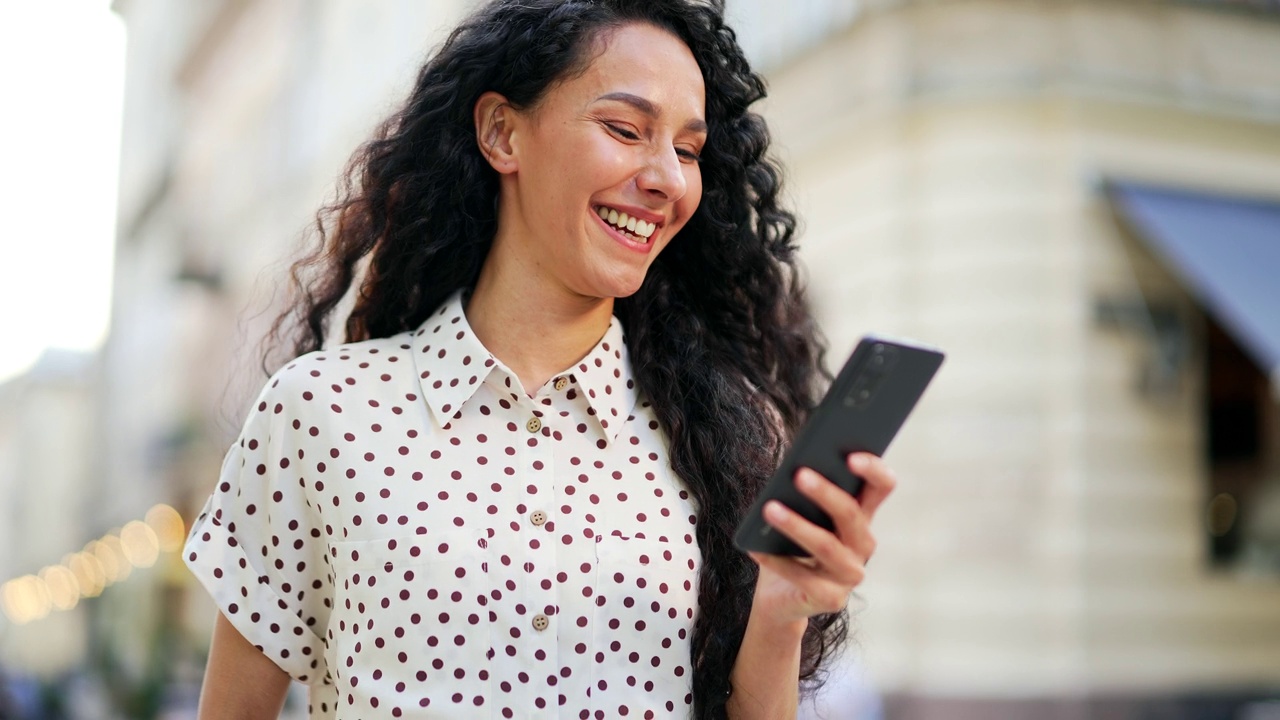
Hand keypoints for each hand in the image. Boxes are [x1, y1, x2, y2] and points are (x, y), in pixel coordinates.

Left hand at [747, 452, 895, 624]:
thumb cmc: (790, 545)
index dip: (873, 470)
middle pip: (851, 515)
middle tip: (799, 474)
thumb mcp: (799, 515)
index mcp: (861, 517)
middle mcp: (863, 545)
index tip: (850, 456)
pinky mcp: (832, 599)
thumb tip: (793, 468)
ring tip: (769, 509)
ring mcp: (850, 575)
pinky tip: (755, 549)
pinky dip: (776, 562)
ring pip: (826, 546)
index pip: (881, 487)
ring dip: (796, 525)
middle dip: (825, 493)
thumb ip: (802, 492)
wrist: (781, 596)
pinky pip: (802, 577)